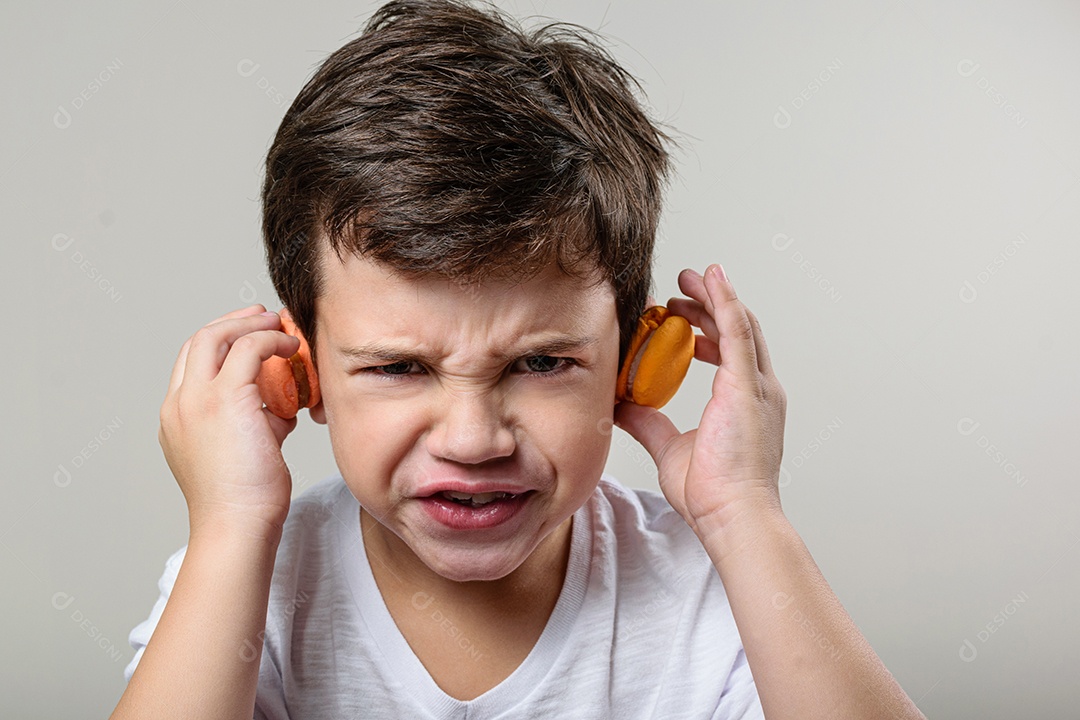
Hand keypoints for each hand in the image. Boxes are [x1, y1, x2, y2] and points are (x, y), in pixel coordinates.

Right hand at [158, 304, 301, 535]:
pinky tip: (291, 348)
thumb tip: (283, 405)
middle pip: (198, 340)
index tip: (249, 332)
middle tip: (263, 315)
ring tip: (279, 324)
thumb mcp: (247, 449)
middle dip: (232, 321)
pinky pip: (249, 349)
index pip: (191, 361)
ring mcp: (196, 400)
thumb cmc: (245, 499)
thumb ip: (259, 421)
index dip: (221, 340)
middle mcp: (178, 404)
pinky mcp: (224, 400)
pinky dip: (271, 341)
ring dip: (250, 324)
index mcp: (176, 417)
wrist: (238, 525)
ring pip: (216, 336)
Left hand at [614, 265, 786, 535]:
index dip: (705, 331)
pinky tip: (710, 277)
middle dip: (708, 307)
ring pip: (737, 323)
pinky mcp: (746, 385)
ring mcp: (756, 386)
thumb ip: (649, 422)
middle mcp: (757, 390)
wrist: (731, 515)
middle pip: (735, 332)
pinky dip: (724, 299)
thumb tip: (624, 406)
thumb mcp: (669, 448)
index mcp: (745, 403)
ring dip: (713, 297)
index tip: (677, 321)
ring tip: (688, 279)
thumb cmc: (711, 494)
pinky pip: (737, 330)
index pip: (729, 353)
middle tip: (679, 293)